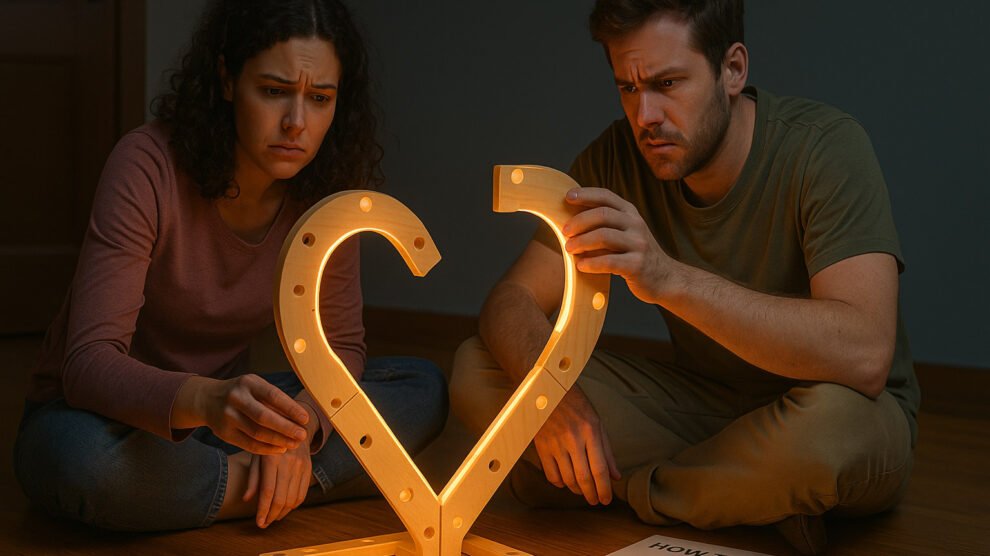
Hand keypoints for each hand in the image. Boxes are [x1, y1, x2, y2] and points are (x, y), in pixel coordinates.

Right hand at [175, 374, 309, 454]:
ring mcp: (227, 416)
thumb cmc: (242, 393)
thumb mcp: (255, 387)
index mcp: (248, 383)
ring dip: (279, 441)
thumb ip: (274, 400)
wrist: (208, 399)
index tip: (306, 419)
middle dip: (286, 428)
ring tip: (294, 444)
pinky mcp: (224, 433)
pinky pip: (248, 444)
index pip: (273, 396)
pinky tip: (280, 449)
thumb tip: (300, 418)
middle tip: (302, 435)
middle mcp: (236, 398)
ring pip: (257, 433)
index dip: (291, 408)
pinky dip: (266, 449)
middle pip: (264, 417)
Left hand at [242, 437, 312, 527]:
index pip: (268, 491)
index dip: (263, 510)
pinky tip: (284, 508)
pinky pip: (303, 493)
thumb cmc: (268, 441)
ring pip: (293, 499)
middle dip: (272, 515)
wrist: (292, 424)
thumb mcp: (256, 454)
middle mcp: (288, 463)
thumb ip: (253, 477)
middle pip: (281, 498)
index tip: (259, 523)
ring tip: (273, 517)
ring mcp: (301, 466)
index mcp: (272, 459)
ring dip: (282, 513)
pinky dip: (293, 505)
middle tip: (264, 524)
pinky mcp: (308, 468)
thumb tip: (247, 499)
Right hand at [533, 385, 619, 504]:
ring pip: (568, 479)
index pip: (600, 469)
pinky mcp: (541, 446)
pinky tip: (566, 481)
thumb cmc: (576, 404)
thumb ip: (607, 451)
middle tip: (596, 501)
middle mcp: (573, 439)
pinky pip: (551, 474)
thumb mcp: (597, 422)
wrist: (547, 389)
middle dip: (592, 494)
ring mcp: (555, 443)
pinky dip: (560, 483)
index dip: (604, 488)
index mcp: (590, 431)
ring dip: (577, 491)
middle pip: (584, 478)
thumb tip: (615, 476)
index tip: (607, 499)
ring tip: (583, 492)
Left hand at [562, 187, 674, 303]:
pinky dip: (591, 263)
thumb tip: (570, 219)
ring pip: (604, 236)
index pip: (606, 196)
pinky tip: (581, 266)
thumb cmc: (636, 254)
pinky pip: (609, 261)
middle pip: (602, 214)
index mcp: (630, 213)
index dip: (585, 194)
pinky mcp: (637, 265)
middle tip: (564, 232)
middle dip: (579, 222)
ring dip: (582, 242)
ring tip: (569, 249)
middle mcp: (636, 224)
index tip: (567, 197)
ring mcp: (639, 244)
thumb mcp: (625, 232)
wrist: (665, 278)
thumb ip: (605, 224)